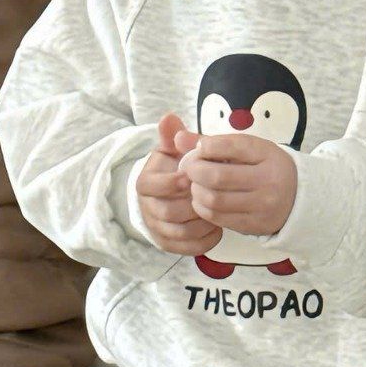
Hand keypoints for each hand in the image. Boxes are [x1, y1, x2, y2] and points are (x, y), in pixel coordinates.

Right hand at [134, 113, 220, 256]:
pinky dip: (205, 240)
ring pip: (178, 233)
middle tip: (213, 195)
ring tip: (220, 211)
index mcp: (145, 183)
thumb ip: (172, 136)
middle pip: (166, 212)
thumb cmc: (174, 170)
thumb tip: (169, 117)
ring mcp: (158, 228)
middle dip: (192, 204)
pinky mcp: (170, 245)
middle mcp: (148, 208)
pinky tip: (218, 228)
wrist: (170, 196)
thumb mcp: (172, 151)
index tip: (191, 177)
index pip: (150, 186)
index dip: (170, 183)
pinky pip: (187, 249)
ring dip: (201, 223)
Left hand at [172, 124, 298, 237]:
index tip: (200, 149)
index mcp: (267, 154)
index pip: (230, 146)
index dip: (206, 147)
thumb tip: (177, 138)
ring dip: (196, 192)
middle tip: (190, 169)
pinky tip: (203, 200)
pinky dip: (203, 208)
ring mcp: (262, 205)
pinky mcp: (254, 225)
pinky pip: (218, 218)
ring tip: (196, 185)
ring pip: (214, 200)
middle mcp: (267, 180)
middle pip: (217, 176)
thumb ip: (213, 142)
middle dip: (195, 171)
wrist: (297, 197)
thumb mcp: (248, 149)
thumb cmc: (265, 167)